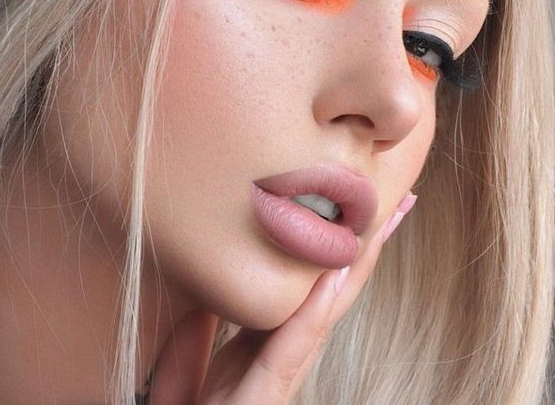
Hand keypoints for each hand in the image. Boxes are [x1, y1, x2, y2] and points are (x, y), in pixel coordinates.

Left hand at [147, 196, 415, 404]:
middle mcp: (284, 352)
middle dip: (368, 246)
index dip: (337, 245)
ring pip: (326, 310)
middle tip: (400, 201)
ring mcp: (282, 374)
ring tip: (383, 222)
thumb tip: (206, 293)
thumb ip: (198, 331)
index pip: (311, 284)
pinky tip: (336, 274)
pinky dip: (318, 308)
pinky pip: (294, 346)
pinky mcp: (267, 395)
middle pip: (334, 289)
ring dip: (357, 264)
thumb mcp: (187, 360)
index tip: (357, 202)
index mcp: (268, 340)